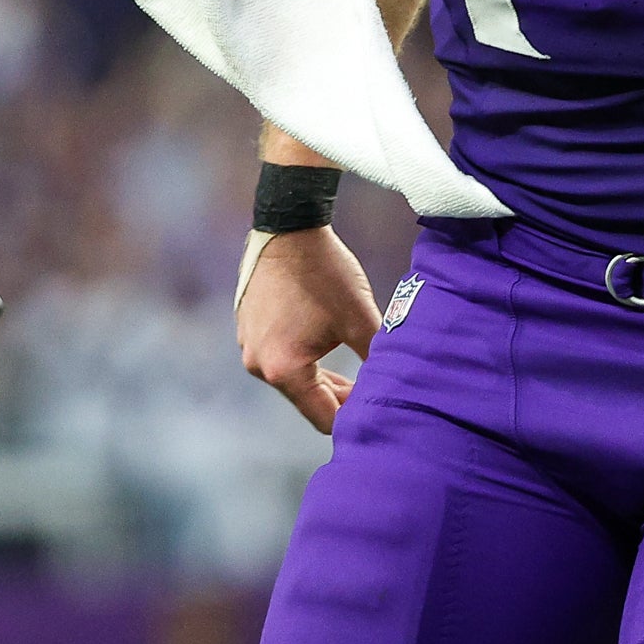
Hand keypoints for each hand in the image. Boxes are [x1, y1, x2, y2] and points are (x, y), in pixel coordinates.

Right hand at [239, 226, 379, 433]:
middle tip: (374, 388)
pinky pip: (279, 356)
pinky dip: (303, 357)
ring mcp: (248, 346)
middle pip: (307, 400)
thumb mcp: (360, 319)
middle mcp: (258, 365)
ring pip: (294, 378)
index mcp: (284, 370)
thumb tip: (396, 386)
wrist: (288, 225)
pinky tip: (326, 342)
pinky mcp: (247, 329)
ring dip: (323, 378)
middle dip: (341, 398)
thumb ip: (377, 360)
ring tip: (356, 369)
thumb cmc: (325, 272)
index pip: (324, 418)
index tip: (380, 408)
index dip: (356, 418)